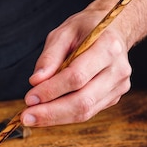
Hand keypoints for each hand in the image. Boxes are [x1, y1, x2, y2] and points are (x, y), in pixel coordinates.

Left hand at [21, 6, 131, 126]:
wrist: (114, 30)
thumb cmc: (86, 29)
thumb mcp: (63, 33)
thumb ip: (49, 57)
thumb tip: (35, 82)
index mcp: (108, 47)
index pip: (77, 76)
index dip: (51, 90)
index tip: (30, 98)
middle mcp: (118, 69)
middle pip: (83, 101)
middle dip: (52, 112)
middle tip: (27, 117)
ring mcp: (119, 86)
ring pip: (86, 112)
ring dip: (56, 118)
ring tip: (33, 118)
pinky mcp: (114, 97)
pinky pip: (88, 112)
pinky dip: (65, 115)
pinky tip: (48, 113)